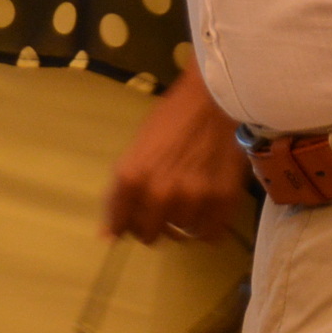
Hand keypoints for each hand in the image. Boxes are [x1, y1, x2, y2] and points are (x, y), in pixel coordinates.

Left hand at [102, 71, 248, 245]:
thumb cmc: (171, 117)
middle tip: (164, 207)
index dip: (125, 224)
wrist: (214, 97)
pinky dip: (208, 226)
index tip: (133, 219)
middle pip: (150, 235)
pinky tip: (208, 207)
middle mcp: (160, 194)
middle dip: (154, 224)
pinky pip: (211, 233)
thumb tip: (109, 235)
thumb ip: (122, 191)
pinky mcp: (222, 199)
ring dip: (182, 222)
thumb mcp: (136, 149)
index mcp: (132, 178)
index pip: (119, 226)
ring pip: (181, 234)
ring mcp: (193, 198)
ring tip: (190, 199)